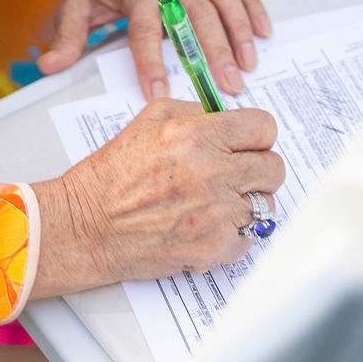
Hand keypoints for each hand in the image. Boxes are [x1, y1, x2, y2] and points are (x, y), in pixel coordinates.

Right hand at [30, 99, 284, 294]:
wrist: (88, 224)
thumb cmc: (113, 172)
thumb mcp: (152, 118)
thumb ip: (198, 112)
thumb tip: (230, 118)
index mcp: (199, 135)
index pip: (264, 128)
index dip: (257, 134)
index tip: (249, 141)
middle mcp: (213, 173)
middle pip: (274, 168)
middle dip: (257, 168)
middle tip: (238, 172)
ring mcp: (216, 214)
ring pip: (265, 205)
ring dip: (247, 202)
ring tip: (219, 201)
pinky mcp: (213, 249)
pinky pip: (249, 238)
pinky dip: (234, 233)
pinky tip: (210, 224)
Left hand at [37, 0, 272, 98]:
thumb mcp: (75, 5)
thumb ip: (67, 37)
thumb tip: (50, 66)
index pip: (143, 27)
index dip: (150, 61)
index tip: (157, 94)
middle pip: (193, 14)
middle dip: (212, 51)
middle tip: (226, 86)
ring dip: (238, 31)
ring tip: (249, 65)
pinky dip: (252, 5)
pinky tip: (265, 32)